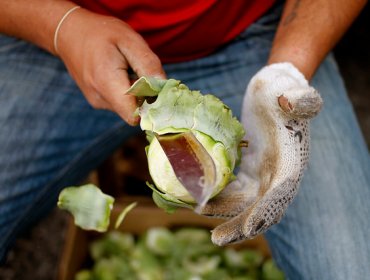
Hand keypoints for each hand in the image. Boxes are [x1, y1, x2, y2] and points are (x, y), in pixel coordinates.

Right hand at [56, 8, 165, 124]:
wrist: (70, 33)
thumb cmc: (102, 33)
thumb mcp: (129, 40)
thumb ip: (147, 64)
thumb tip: (164, 86)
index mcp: (107, 82)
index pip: (134, 115)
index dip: (151, 108)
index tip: (158, 91)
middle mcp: (100, 98)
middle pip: (134, 112)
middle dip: (145, 97)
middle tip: (142, 72)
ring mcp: (97, 102)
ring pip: (127, 108)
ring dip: (136, 93)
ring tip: (128, 70)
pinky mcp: (97, 101)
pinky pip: (120, 103)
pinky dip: (126, 92)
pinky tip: (120, 74)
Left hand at [202, 63, 322, 244]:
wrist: (274, 91)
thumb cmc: (282, 89)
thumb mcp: (290, 89)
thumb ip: (298, 97)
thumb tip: (292, 103)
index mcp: (291, 161)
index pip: (281, 192)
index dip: (266, 211)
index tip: (249, 229)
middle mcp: (278, 174)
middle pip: (260, 208)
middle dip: (241, 225)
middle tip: (217, 239)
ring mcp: (262, 174)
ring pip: (242, 203)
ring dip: (222, 213)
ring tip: (197, 212)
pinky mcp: (248, 169)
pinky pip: (232, 190)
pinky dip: (217, 197)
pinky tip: (196, 197)